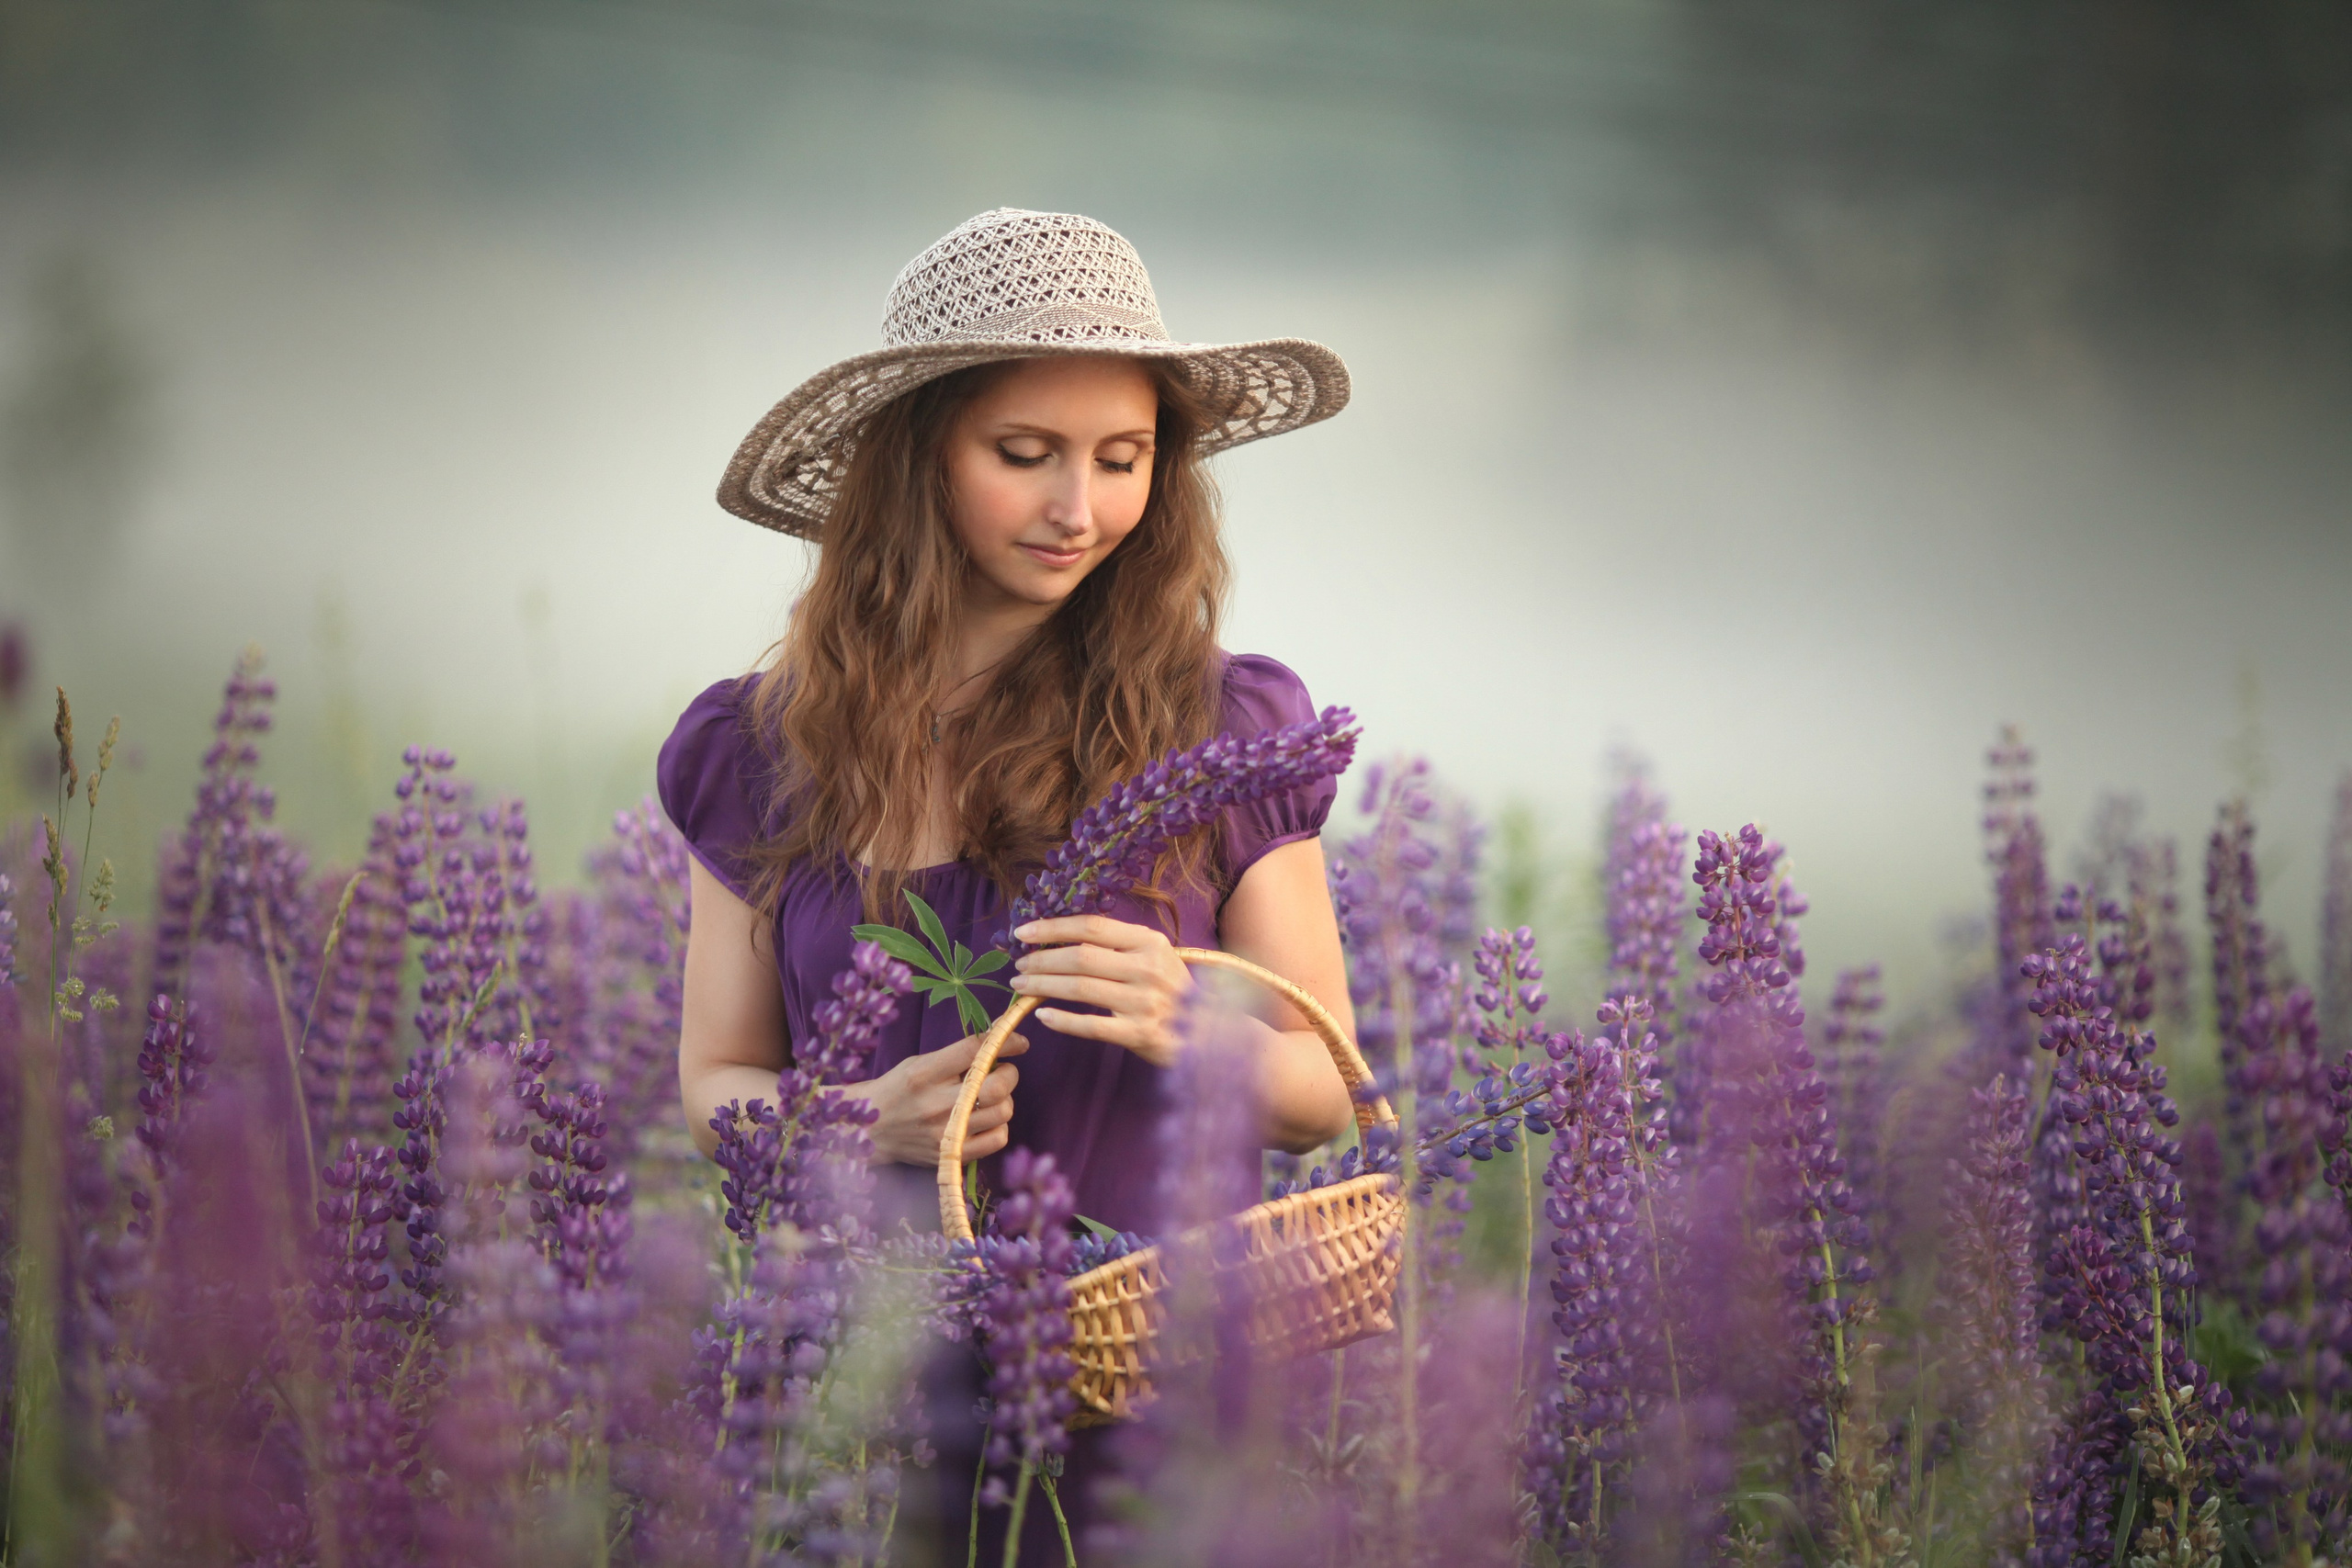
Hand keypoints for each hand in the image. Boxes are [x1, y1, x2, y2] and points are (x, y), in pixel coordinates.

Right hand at [842, 1031, 1028, 1166]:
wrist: (870, 1130)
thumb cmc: (897, 1089)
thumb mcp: (918, 1063)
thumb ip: (956, 1054)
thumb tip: (998, 1036)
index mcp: (924, 1073)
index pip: (975, 1051)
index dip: (1004, 1041)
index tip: (1019, 1041)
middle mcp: (936, 1103)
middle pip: (996, 1086)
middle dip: (1009, 1074)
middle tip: (1003, 1071)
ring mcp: (945, 1132)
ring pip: (1002, 1112)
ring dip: (1005, 1099)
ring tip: (992, 1096)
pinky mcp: (951, 1154)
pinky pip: (996, 1140)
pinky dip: (999, 1126)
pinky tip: (988, 1119)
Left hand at [1008, 915, 1192, 1068]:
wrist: (1210, 1032)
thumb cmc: (1172, 990)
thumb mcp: (1155, 956)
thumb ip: (1119, 944)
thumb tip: (1062, 936)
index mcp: (1149, 942)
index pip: (1092, 926)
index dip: (1053, 927)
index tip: (1022, 932)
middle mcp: (1148, 968)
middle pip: (1080, 957)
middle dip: (1041, 960)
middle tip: (1018, 966)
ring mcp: (1144, 1002)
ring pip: (1080, 988)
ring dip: (1043, 986)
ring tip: (1021, 987)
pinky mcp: (1140, 1033)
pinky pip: (1091, 1025)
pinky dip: (1062, 1021)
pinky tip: (1041, 1015)